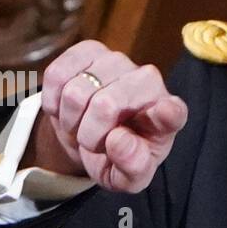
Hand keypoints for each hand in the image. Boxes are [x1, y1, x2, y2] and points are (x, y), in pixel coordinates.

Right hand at [32, 41, 188, 192]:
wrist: (93, 136)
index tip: (165, 114)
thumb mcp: (127, 177)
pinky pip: (56, 75)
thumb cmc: (118, 156)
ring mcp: (119, 61)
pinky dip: (53, 101)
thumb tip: (118, 139)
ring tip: (81, 126)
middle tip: (92, 143)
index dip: (167, 113)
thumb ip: (131, 167)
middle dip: (89, 134)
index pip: (173, 112)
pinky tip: (65, 108)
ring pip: (75, 92)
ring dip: (70, 119)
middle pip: (105, 104)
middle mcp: (149, 81)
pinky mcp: (89, 50)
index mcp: (168, 118)